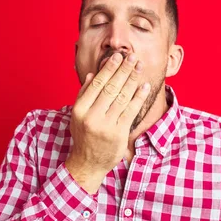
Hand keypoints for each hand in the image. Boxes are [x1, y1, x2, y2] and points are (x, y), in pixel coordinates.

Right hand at [65, 52, 149, 193]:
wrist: (88, 163)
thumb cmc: (83, 137)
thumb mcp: (77, 116)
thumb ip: (83, 95)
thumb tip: (90, 75)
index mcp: (79, 110)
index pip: (96, 84)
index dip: (108, 69)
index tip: (117, 57)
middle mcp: (91, 117)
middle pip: (110, 88)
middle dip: (122, 70)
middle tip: (132, 57)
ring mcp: (106, 126)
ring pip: (122, 97)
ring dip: (132, 80)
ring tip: (139, 67)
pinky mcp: (119, 133)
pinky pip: (131, 111)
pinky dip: (138, 97)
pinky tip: (144, 86)